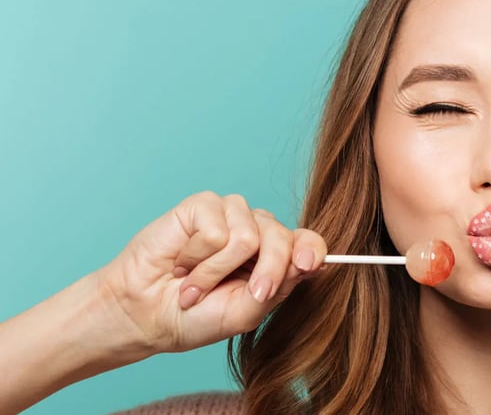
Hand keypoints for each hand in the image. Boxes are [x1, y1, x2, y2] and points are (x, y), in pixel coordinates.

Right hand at [96, 191, 326, 355]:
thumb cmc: (195, 316)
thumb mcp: (246, 311)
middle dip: (263, 273)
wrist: (146, 314)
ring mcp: (232, 215)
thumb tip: (313, 262)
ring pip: (248, 236)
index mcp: (275, 256)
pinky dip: (197, 258)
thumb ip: (279, 286)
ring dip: (216, 272)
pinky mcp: (203, 206)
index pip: (307, 243)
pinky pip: (216, 232)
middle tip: (244, 295)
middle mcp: (257, 231)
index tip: (306, 265)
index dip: (311, 251)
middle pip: (282, 238)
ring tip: (195, 285)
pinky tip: (181, 265)